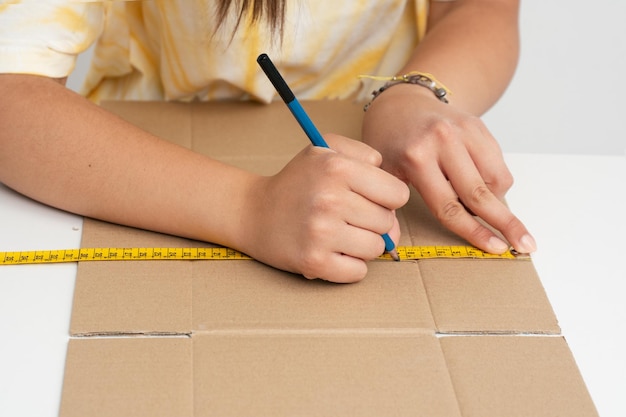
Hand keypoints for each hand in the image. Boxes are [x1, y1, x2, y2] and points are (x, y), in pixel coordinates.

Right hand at [239, 134, 409, 282]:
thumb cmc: (297, 182)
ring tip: (340, 233)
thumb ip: (365, 154)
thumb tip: (392, 190)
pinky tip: (333, 251)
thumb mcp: (326, 150)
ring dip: (363, 244)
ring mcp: (321, 233)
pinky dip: (349, 265)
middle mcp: (330, 200)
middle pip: (387, 223)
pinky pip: (358, 272)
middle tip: (349, 216)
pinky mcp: (314, 261)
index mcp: (337, 169)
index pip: (397, 194)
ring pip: (376, 248)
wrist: (252, 212)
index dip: (387, 198)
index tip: (370, 199)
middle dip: (373, 221)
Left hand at [362, 84, 535, 254]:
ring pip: (495, 179)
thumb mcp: (382, 174)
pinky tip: (476, 182)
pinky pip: (498, 163)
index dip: (473, 231)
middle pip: (480, 193)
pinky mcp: (479, 126)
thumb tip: (392, 245)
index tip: (495, 248)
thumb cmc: (391, 143)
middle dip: (505, 223)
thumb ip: (389, 208)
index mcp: (416, 158)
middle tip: (525, 244)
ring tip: (478, 203)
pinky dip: (494, 181)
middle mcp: (443, 141)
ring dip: (495, 200)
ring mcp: (464, 131)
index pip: (449, 206)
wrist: (401, 104)